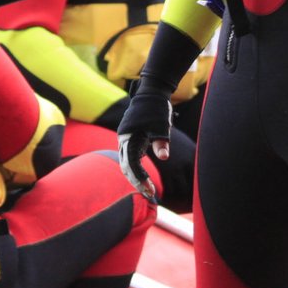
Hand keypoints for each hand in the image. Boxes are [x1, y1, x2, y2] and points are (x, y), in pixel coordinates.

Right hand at [116, 85, 173, 200]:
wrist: (152, 92)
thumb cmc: (157, 109)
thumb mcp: (161, 126)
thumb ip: (161, 142)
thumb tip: (164, 157)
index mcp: (128, 137)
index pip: (131, 164)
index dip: (140, 178)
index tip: (150, 190)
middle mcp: (123, 139)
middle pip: (125, 166)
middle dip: (136, 182)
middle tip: (150, 195)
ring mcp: (125, 139)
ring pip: (125, 164)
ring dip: (135, 178)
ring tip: (147, 191)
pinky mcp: (130, 139)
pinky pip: (129, 158)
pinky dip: (135, 170)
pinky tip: (145, 178)